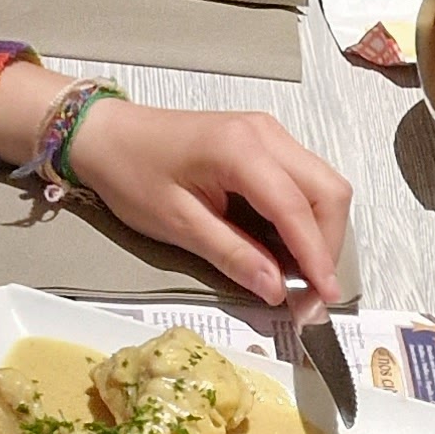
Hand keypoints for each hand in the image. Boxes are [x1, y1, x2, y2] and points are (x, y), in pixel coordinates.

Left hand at [61, 101, 350, 307]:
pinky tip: (286, 245)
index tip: (322, 299)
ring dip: (320, 231)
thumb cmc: (131, 175)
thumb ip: (233, 255)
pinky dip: (306, 216)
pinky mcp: (264, 141)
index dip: (316, 258)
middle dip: (327, 245)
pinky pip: (304, 179)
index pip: (297, 210)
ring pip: (323, 185)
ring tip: (298, 271)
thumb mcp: (178, 224)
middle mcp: (265, 134)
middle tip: (310, 290)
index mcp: (240, 150)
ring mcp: (268, 133)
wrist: (106, 134)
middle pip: (329, 191)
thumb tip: (277, 289)